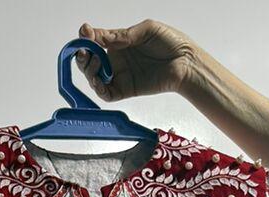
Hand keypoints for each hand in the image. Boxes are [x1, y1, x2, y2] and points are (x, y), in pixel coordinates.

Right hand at [76, 19, 196, 100]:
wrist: (186, 62)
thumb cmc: (171, 43)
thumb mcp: (146, 30)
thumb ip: (123, 35)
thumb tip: (102, 37)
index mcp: (120, 42)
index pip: (96, 40)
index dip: (87, 37)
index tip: (85, 32)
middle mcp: (117, 59)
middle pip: (91, 61)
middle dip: (83, 56)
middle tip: (84, 52)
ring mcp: (121, 75)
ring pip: (95, 78)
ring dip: (89, 71)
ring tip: (94, 63)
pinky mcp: (126, 90)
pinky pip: (107, 94)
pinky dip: (99, 89)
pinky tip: (98, 80)